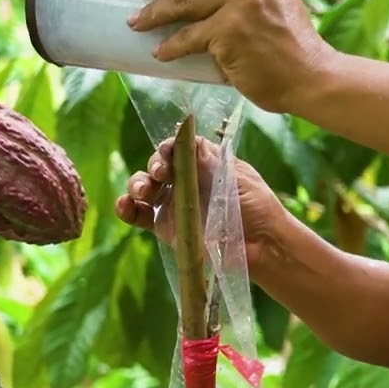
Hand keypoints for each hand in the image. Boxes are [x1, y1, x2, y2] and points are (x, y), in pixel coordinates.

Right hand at [115, 135, 284, 269]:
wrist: (263, 248)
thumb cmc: (258, 209)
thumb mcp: (239, 181)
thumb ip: (211, 164)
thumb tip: (189, 139)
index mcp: (206, 164)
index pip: (180, 148)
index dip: (170, 146)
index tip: (168, 151)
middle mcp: (187, 180)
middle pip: (159, 165)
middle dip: (154, 165)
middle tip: (160, 174)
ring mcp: (174, 203)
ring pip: (145, 187)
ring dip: (137, 184)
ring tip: (143, 192)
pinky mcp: (166, 226)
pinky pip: (139, 215)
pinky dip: (127, 209)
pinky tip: (125, 206)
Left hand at [126, 0, 333, 112]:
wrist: (313, 78)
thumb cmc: (293, 49)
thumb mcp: (279, 2)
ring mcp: (242, 2)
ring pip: (181, 1)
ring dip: (153, 13)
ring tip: (136, 22)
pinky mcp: (230, 31)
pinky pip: (188, 38)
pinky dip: (170, 47)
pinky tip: (160, 53)